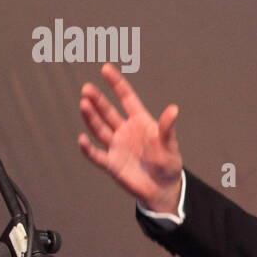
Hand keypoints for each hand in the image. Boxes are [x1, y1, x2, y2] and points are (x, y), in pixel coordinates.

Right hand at [78, 63, 183, 211]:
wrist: (162, 189)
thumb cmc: (168, 164)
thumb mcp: (170, 145)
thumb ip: (168, 128)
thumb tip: (173, 109)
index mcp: (140, 122)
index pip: (127, 98)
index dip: (116, 84)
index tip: (106, 68)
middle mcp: (124, 131)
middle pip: (108, 112)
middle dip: (97, 100)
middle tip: (87, 88)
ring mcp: (116, 146)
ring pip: (100, 129)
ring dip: (91, 117)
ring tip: (83, 104)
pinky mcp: (111, 163)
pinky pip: (96, 155)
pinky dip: (88, 148)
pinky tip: (82, 139)